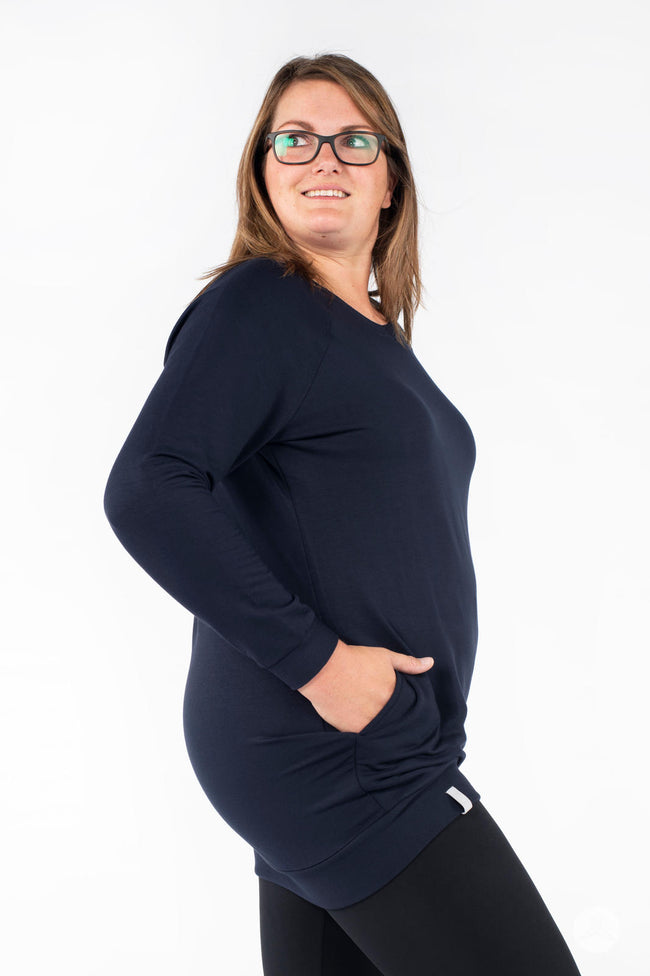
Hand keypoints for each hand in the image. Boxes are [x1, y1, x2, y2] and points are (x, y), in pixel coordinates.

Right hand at [297, 639, 433, 732]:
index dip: (407, 712)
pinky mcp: (351, 730)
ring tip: (376, 725)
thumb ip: (408, 663)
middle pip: (396, 724)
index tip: (404, 712)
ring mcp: (368, 723)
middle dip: (395, 723)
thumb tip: (430, 663)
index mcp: (395, 696)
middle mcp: (384, 712)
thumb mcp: (385, 657)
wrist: (324, 668)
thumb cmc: (354, 660)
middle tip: (388, 719)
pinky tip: (363, 728)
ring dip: (381, 730)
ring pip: (381, 733)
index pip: (409, 711)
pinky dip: (365, 735)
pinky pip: (364, 738)